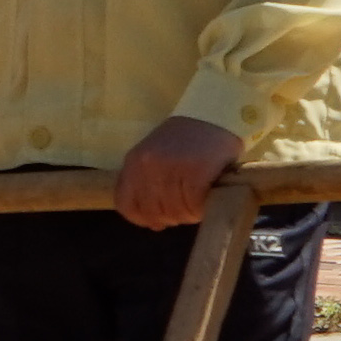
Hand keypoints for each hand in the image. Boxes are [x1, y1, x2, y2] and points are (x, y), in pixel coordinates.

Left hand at [113, 114, 243, 232]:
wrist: (214, 115)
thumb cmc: (186, 140)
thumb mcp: (155, 157)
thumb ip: (148, 186)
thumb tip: (154, 224)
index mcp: (133, 162)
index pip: (126, 205)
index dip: (142, 219)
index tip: (158, 221)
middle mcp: (148, 165)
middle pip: (154, 212)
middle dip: (172, 217)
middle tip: (187, 210)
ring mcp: (171, 167)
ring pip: (175, 211)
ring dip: (189, 214)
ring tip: (198, 204)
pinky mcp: (197, 170)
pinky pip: (194, 204)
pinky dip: (201, 208)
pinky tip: (206, 201)